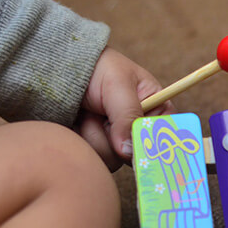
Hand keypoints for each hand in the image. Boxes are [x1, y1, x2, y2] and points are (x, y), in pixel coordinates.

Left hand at [77, 48, 175, 170]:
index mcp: (156, 111)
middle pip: (139, 156)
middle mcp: (139, 131)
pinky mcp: (97, 149)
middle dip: (116, 139)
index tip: (136, 146)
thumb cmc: (97, 67)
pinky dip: (82, 142)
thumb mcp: (118, 84)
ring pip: (114, 160)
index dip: (154, 146)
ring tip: (87, 114)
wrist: (61, 67)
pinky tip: (78, 123)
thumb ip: (127, 116)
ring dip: (95, 137)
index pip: (166, 137)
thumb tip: (129, 151)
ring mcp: (117, 142)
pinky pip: (95, 160)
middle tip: (102, 117)